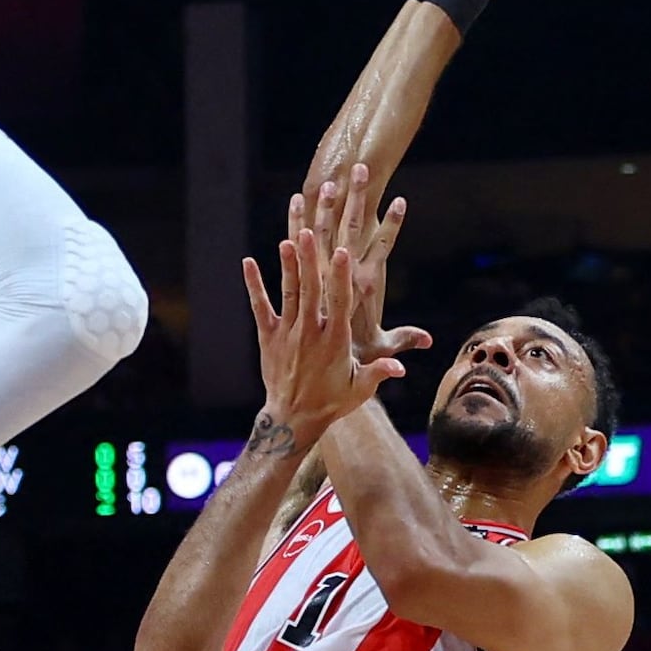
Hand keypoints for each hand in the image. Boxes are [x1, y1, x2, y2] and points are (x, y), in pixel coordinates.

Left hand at [243, 165, 413, 443]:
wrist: (293, 419)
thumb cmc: (331, 402)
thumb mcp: (360, 389)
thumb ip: (379, 372)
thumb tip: (402, 366)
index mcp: (335, 340)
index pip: (339, 302)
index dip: (340, 275)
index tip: (343, 251)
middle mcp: (310, 332)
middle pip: (311, 289)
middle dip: (311, 259)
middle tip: (310, 230)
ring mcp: (287, 333)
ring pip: (289, 293)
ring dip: (288, 265)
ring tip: (288, 237)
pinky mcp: (268, 337)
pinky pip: (260, 307)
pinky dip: (254, 285)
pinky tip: (248, 262)